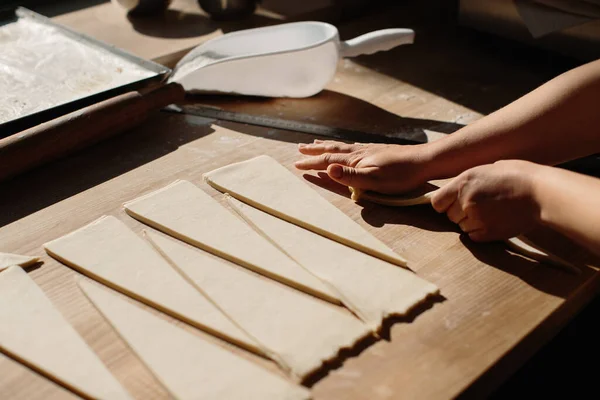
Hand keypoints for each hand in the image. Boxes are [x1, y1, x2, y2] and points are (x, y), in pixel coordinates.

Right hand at [295, 139, 433, 193]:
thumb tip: (328, 168)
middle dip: (314, 150)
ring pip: (341, 146)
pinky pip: (352, 146)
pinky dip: (342, 146)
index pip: (327, 160)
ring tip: (316, 143)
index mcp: (355, 160)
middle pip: (331, 149)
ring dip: (326, 146)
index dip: (312, 163)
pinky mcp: (378, 151)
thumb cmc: (401, 175)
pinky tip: (346, 147)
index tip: (296, 164)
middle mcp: (359, 152)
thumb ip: (350, 176)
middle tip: (299, 148)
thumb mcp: (374, 179)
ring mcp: (369, 150)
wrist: (424, 161)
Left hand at [430, 160, 541, 241]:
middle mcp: (465, 201)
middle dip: (460, 212)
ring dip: (471, 222)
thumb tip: (454, 191)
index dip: (444, 204)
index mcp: (463, 182)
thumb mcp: (487, 169)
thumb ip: (467, 182)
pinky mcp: (488, 233)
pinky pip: (473, 236)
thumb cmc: (518, 175)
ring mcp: (476, 218)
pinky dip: (480, 231)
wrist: (541, 192)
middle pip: (450, 215)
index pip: (437, 202)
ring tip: (491, 212)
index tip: (452, 203)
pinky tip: (494, 221)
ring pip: (462, 226)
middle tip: (480, 205)